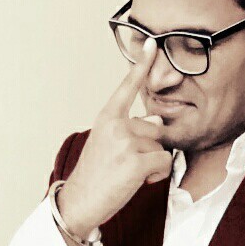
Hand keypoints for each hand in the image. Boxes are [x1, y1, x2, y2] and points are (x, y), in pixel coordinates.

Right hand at [57, 37, 171, 237]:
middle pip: (156, 127)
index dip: (141, 65)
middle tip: (127, 163)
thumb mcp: (109, 144)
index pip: (127, 87)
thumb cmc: (96, 174)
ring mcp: (126, 142)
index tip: (153, 45)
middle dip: (150, 147)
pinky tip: (138, 181)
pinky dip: (157, 175)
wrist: (80, 201)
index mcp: (107, 117)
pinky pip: (164, 162)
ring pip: (162, 147)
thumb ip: (133, 129)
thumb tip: (158, 117)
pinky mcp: (136, 161)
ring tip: (129, 174)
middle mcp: (116, 124)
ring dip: (153, 163)